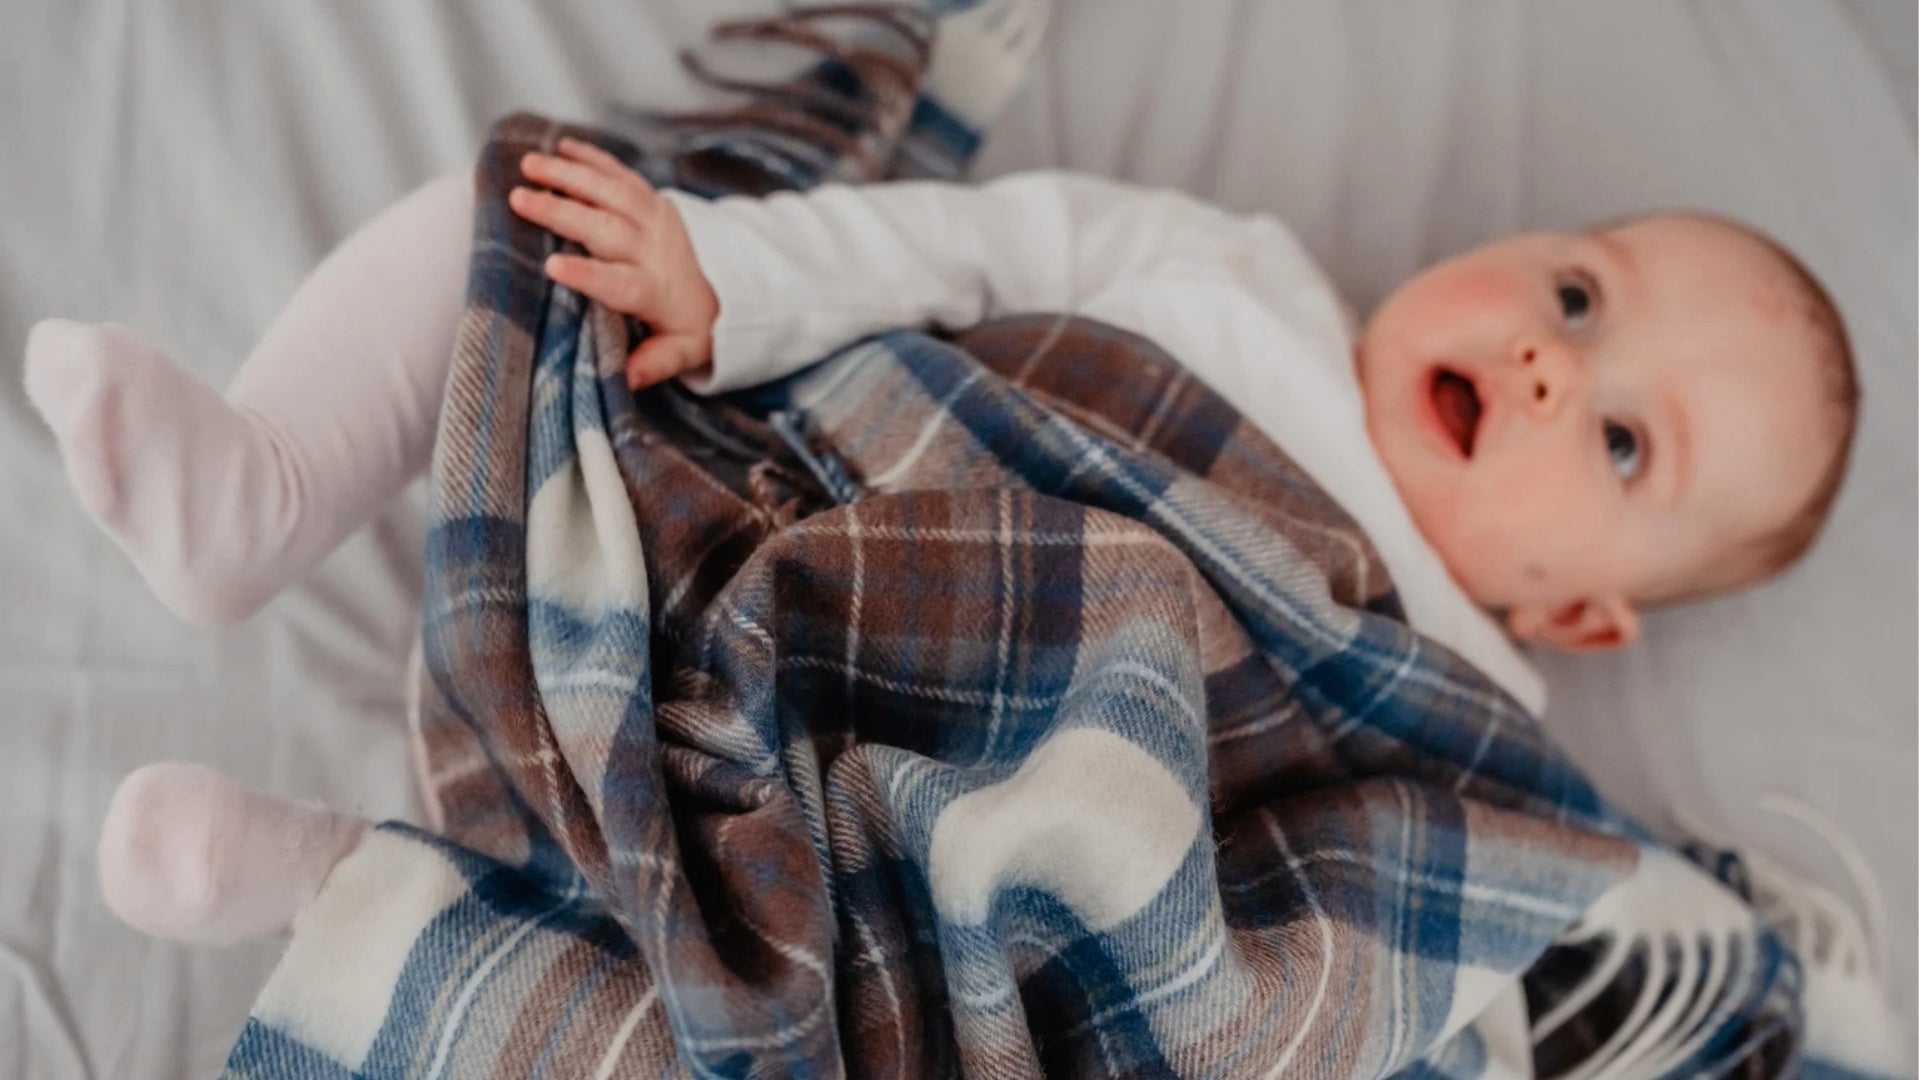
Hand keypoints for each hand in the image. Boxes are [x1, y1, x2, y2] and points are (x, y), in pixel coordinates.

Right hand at [509, 137, 719, 389]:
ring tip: (529, 163)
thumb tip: (627, 380)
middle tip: (519, 198)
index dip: (588, 275)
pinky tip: (560, 147)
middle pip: (607, 229)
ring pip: (612, 192)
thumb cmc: (689, 327)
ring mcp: (655, 219)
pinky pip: (621, 174)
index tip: (552, 267)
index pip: (620, 283)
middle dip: (563, 212)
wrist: (727, 288)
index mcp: (654, 292)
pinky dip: (592, 158)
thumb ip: (655, 362)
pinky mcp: (653, 200)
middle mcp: (654, 250)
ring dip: (570, 175)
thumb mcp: (682, 352)